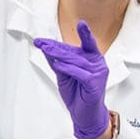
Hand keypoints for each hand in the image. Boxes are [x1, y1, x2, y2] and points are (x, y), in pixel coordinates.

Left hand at [34, 21, 109, 138]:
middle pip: (76, 52)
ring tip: (46, 50)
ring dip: (60, 56)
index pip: (87, 43)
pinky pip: (81, 74)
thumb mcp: (64, 75)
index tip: (81, 23)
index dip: (84, 33)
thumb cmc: (77, 94)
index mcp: (93, 58)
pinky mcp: (95, 84)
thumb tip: (47, 48)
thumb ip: (57, 62)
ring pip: (77, 61)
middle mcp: (98, 64)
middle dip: (56, 47)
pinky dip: (69, 69)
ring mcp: (99, 74)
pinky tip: (59, 65)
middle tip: (41, 43)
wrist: (84, 115)